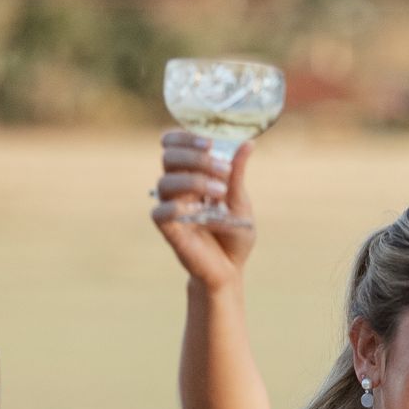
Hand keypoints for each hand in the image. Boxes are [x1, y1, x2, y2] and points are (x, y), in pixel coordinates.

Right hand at [151, 133, 254, 289]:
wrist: (231, 270)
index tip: (210, 142)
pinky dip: (176, 207)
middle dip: (195, 157)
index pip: (174, 145)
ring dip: (194, 180)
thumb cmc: (234, 235)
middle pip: (169, 158)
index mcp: (192, 175)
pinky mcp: (169, 230)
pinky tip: (197, 210)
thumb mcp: (240, 202)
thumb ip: (237, 174)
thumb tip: (248, 143)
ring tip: (220, 192)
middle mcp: (178, 189)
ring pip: (165, 182)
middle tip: (223, 168)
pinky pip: (160, 213)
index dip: (185, 137)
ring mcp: (171, 208)